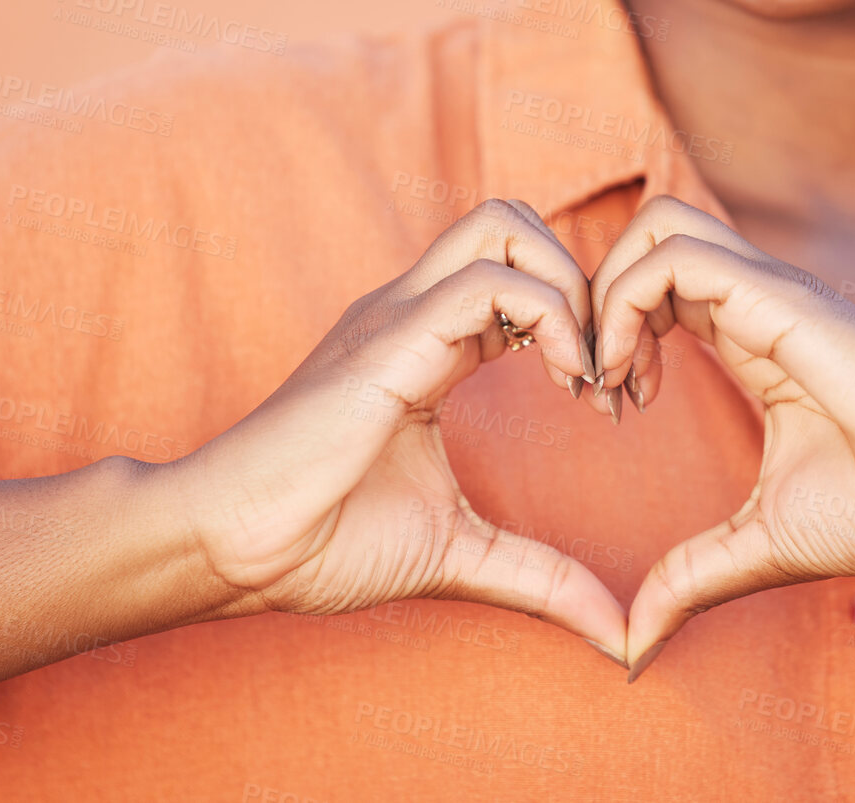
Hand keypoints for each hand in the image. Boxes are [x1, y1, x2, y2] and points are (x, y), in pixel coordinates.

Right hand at [168, 199, 628, 662]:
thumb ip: (541, 577)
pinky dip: (552, 317)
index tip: (605, 402)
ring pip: (505, 225)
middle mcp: (413, 311)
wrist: (237, 548)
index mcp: (427, 343)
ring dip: (572, 288)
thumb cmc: (324, 541)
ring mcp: (399, 315)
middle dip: (583, 278)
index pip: (519, 274)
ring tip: (585, 375)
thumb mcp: (459, 554)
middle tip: (603, 370)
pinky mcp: (391, 338)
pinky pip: (489, 283)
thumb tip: (618, 633)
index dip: (580, 321)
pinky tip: (565, 382)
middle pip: (514, 221)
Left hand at [586, 196, 854, 678]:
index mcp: (749, 336)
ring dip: (605, 297)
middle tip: (594, 385)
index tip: (607, 409)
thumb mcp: (758, 544)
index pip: (656, 284)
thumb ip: (690, 578)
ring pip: (653, 227)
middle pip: (645, 235)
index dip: (610, 333)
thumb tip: (633, 647)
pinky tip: (636, 380)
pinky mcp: (776, 295)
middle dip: (593, 300)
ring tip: (610, 378)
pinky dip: (626, 307)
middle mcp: (753, 300)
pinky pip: (673, 258)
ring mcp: (765, 289)